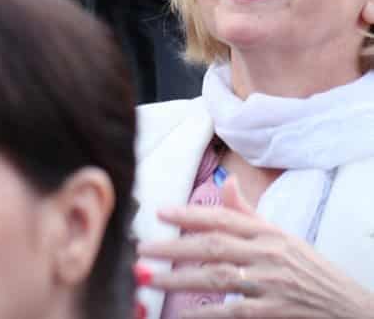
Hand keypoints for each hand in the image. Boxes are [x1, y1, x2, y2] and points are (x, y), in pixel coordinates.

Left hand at [137, 178, 372, 318]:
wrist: (346, 305)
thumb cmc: (308, 268)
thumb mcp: (282, 235)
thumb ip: (249, 213)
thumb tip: (227, 182)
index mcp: (267, 232)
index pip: (222, 218)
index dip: (189, 214)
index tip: (159, 212)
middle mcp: (267, 253)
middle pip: (213, 246)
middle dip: (173, 246)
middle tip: (141, 248)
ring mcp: (270, 284)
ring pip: (218, 278)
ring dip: (179, 278)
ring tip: (149, 278)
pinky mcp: (273, 311)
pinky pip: (234, 312)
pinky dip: (206, 313)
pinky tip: (182, 314)